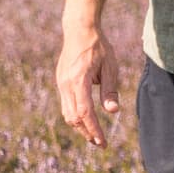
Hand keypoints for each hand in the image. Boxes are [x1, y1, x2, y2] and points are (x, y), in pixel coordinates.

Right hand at [56, 17, 125, 146]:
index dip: (94, 129)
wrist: (79, 29)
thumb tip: (112, 111)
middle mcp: (66, 84)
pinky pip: (66, 104)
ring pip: (67, 113)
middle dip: (87, 132)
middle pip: (74, 117)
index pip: (85, 113)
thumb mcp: (110, 66)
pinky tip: (86, 119)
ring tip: (94, 135)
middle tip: (100, 143)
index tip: (102, 142)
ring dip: (80, 126)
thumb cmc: (98, 46)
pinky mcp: (61, 81)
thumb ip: (110, 90)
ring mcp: (61, 83)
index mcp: (78, 80)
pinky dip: (75, 116)